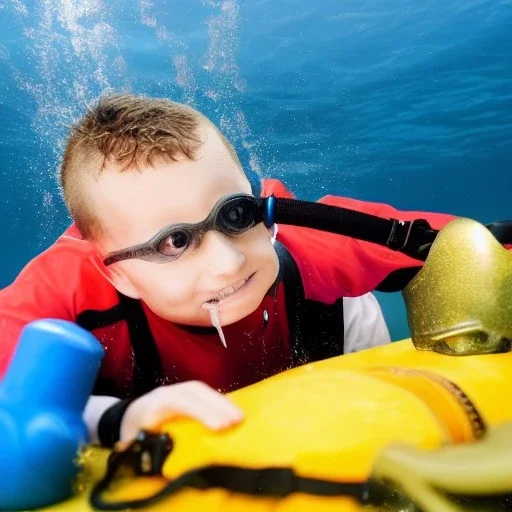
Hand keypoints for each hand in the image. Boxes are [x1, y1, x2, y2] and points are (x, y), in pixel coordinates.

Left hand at [119, 381, 242, 442]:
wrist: (127, 416)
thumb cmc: (134, 434)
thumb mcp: (140, 447)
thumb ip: (156, 454)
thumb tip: (176, 468)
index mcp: (154, 406)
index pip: (179, 404)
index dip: (201, 413)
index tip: (219, 427)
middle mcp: (167, 393)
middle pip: (194, 392)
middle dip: (218, 405)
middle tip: (238, 420)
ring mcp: (177, 389)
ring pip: (201, 390)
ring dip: (222, 402)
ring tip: (240, 416)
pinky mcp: (185, 392)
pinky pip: (203, 393)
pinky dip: (219, 401)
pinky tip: (232, 410)